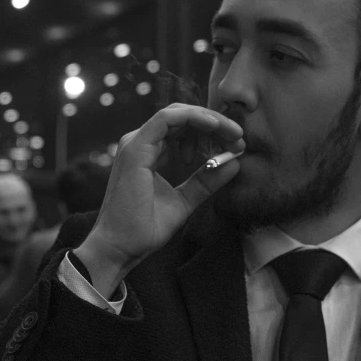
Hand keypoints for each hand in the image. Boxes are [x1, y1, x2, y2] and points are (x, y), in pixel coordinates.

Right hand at [74, 104, 244, 295]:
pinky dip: (194, 118)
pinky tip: (215, 126)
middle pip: (182, 117)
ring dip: (209, 119)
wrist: (121, 247)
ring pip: (177, 113)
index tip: (235, 144)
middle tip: (238, 137)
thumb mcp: (185, 201)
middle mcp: (140, 143)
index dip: (211, 131)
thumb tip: (234, 164)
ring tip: (232, 134)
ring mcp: (136, 143)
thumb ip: (206, 182)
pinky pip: (167, 119)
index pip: (182, 128)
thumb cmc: (145, 228)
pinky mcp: (136, 147)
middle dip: (214, 123)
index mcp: (148, 152)